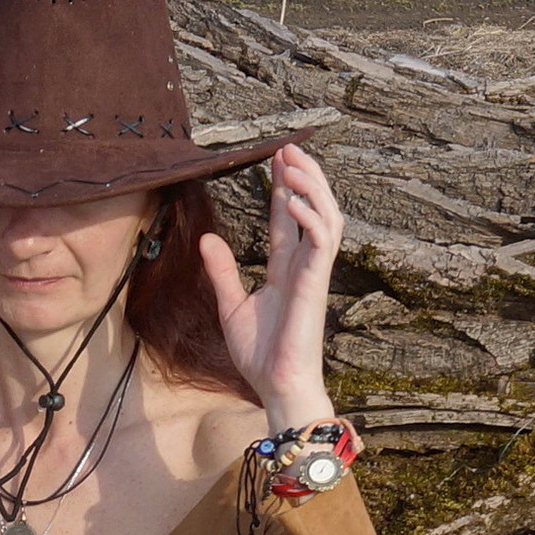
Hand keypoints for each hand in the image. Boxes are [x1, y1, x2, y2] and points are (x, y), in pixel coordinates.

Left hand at [197, 143, 341, 430]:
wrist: (275, 386)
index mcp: (286, 269)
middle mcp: (304, 266)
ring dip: (312, 188)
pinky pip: (322, 243)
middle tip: (288, 148)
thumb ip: (222, 271)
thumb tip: (207, 238)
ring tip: (293, 164)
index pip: (288, 218)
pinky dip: (311, 218)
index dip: (283, 187)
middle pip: (313, 208)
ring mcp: (313, 274)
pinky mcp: (315, 285)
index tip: (276, 158)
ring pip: (326, 217)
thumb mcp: (231, 305)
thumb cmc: (260, 355)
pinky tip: (294, 202)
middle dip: (304, 176)